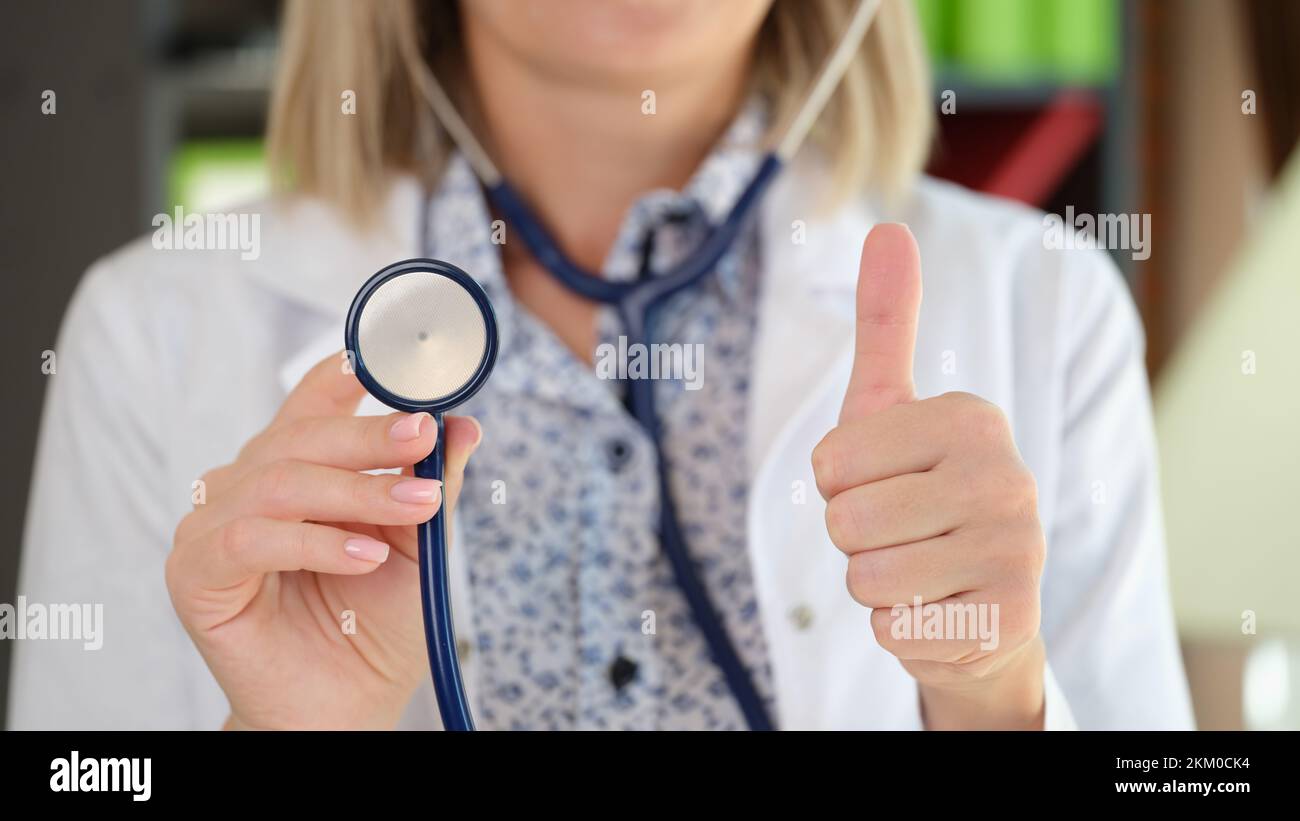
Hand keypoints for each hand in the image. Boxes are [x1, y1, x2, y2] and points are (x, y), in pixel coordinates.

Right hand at [166, 352, 481, 728]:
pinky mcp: (194, 574)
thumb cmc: (377, 621)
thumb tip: (464, 425)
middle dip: (372, 437)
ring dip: (357, 493)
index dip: (347, 372)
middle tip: (426, 438)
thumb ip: (433, 482)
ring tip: (414, 510)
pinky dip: (315, 542)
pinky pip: (251, 539)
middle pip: (301, 435)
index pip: (312, 399)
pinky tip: (365, 557)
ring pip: (280, 481)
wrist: (349, 702)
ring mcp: (213, 526)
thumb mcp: (420, 543)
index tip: (393, 357)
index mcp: (298, 466)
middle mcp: (247, 485)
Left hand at [811, 224, 1046, 729]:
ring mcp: (1017, 552)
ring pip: (867, 579)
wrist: (978, 609)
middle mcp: (1005, 477)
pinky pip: (894, 631)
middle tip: (898, 534)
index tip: (881, 484)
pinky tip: (940, 611)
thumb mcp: (889, 411)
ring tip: (918, 570)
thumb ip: (885, 323)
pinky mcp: (1010, 621)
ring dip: (876, 586)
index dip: (837, 486)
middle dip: (853, 540)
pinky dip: (901, 631)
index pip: (832, 462)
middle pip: (847, 523)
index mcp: (970, 418)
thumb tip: (890, 225)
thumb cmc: (917, 497)